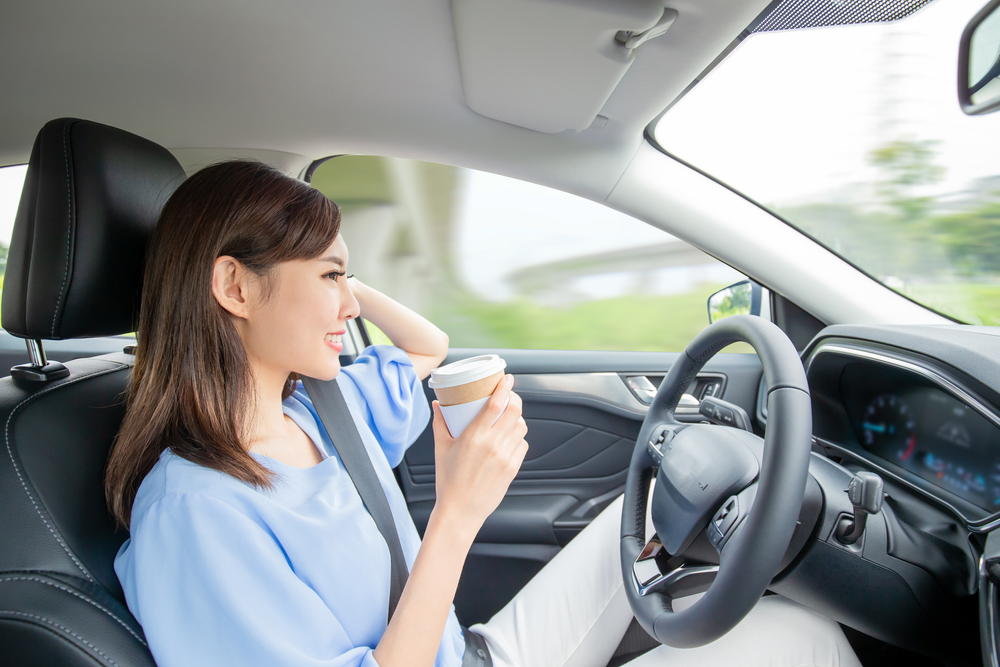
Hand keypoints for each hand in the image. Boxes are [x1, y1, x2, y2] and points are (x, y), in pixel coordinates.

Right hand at [430, 374, 527, 539]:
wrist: (460, 511)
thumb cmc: (448, 481)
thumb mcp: (441, 448)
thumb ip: (440, 423)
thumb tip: (438, 404)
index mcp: (474, 437)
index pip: (495, 404)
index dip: (505, 388)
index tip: (507, 378)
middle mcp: (493, 445)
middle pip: (514, 412)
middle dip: (515, 399)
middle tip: (509, 395)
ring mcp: (505, 457)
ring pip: (521, 427)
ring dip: (517, 418)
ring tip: (508, 417)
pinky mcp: (513, 468)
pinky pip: (522, 444)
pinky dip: (517, 437)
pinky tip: (509, 437)